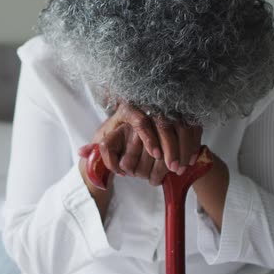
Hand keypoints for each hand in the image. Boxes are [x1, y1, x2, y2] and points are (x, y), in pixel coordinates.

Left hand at [81, 102, 203, 175]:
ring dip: (182, 149)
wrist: (139, 120)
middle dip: (170, 148)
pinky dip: (192, 144)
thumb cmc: (120, 136)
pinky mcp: (183, 113)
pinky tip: (190, 161)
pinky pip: (192, 127)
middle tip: (170, 168)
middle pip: (164, 124)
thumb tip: (81, 152)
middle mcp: (150, 105)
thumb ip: (97, 148)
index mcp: (129, 109)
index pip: (140, 120)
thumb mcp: (108, 139)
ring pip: (181, 126)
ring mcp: (168, 107)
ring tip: (178, 169)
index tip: (156, 155)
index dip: (149, 138)